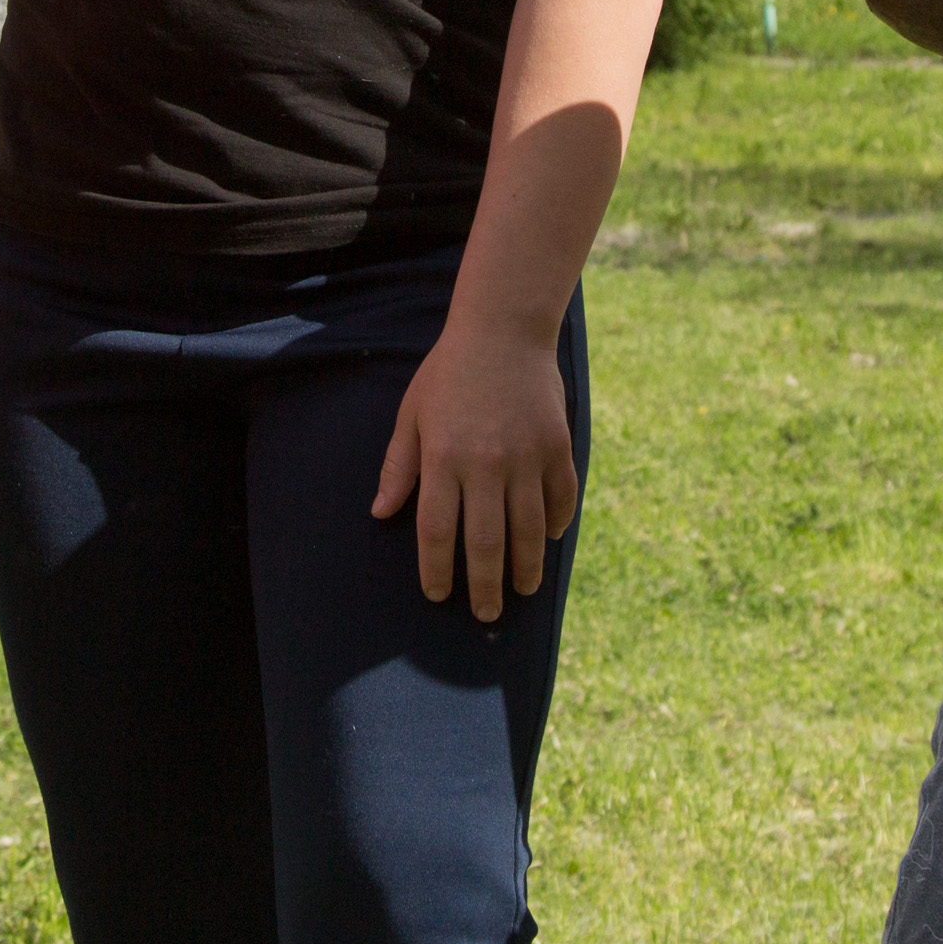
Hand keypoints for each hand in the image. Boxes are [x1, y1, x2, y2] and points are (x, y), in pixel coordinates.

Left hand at [371, 314, 579, 620]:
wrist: (503, 329)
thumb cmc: (449, 372)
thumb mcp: (413, 413)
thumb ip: (399, 465)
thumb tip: (381, 513)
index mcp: (444, 457)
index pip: (437, 531)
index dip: (436, 570)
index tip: (438, 595)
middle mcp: (486, 463)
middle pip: (486, 542)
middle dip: (485, 586)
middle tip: (485, 613)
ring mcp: (526, 456)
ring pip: (529, 530)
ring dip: (526, 567)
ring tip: (523, 591)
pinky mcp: (557, 446)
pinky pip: (561, 498)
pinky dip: (557, 524)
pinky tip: (549, 541)